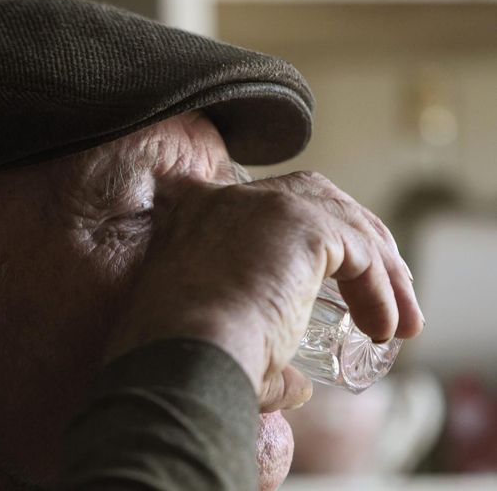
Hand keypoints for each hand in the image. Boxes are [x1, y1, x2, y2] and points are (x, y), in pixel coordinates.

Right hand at [106, 171, 423, 408]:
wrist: (181, 360)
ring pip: (343, 219)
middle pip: (313, 196)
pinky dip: (380, 289)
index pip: (262, 202)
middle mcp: (228, 198)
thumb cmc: (187, 364)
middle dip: (355, 238)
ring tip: (402, 318)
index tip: (333, 271)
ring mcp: (264, 204)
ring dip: (381, 268)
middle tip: (384, 288)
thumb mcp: (218, 347)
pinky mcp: (300, 223)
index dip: (304, 229)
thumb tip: (298, 388)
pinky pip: (359, 252)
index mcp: (196, 215)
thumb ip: (262, 361)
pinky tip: (384, 328)